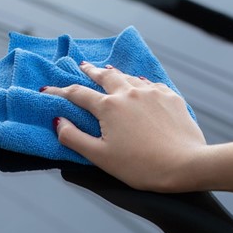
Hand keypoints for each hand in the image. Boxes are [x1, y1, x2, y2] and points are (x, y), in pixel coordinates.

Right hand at [41, 62, 206, 191]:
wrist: (185, 165)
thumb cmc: (140, 166)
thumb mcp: (100, 156)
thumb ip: (74, 138)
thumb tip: (58, 122)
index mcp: (109, 107)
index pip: (78, 94)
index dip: (59, 91)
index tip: (47, 89)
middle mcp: (129, 92)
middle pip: (105, 76)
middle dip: (92, 71)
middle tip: (83, 66)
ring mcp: (152, 92)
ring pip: (129, 77)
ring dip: (116, 74)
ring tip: (110, 72)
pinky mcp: (171, 97)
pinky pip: (151, 84)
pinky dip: (140, 82)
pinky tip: (141, 85)